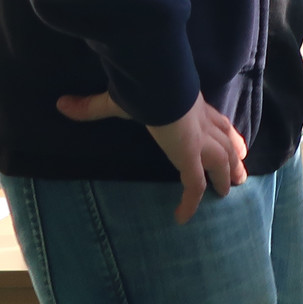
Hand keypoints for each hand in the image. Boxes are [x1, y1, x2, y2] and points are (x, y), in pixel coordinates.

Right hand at [57, 91, 248, 222]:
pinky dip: (190, 203)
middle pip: (227, 143)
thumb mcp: (121, 97)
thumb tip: (62, 103)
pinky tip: (182, 218)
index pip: (217, 123)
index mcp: (194, 108)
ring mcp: (200, 143)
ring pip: (221, 164)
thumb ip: (92, 105)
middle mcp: (204, 125)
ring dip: (227, 176)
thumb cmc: (145, 85)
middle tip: (241, 174)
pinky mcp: (190, 159)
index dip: (226, 134)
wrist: (159, 86)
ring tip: (230, 191)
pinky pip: (194, 187)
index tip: (235, 143)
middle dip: (234, 159)